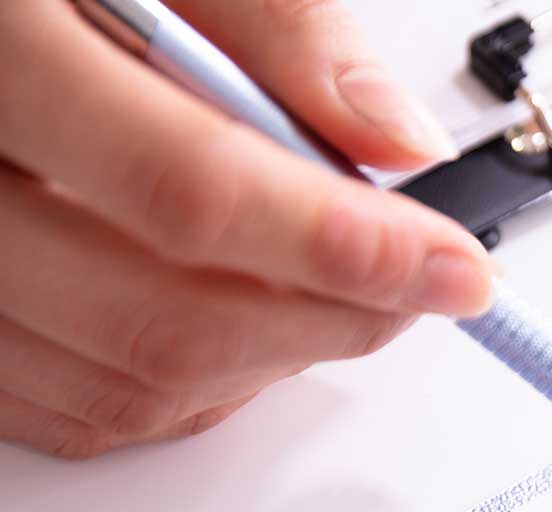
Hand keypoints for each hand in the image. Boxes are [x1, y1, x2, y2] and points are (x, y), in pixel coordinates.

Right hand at [0, 0, 492, 458]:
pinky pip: (81, 416)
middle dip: (332, 318)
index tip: (451, 265)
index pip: (187, 193)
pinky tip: (240, 317)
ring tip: (334, 286)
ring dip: (273, 360)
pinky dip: (194, 388)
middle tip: (420, 280)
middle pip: (167, 320)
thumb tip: (398, 141)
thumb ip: (280, 32)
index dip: (342, 247)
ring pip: (130, 388)